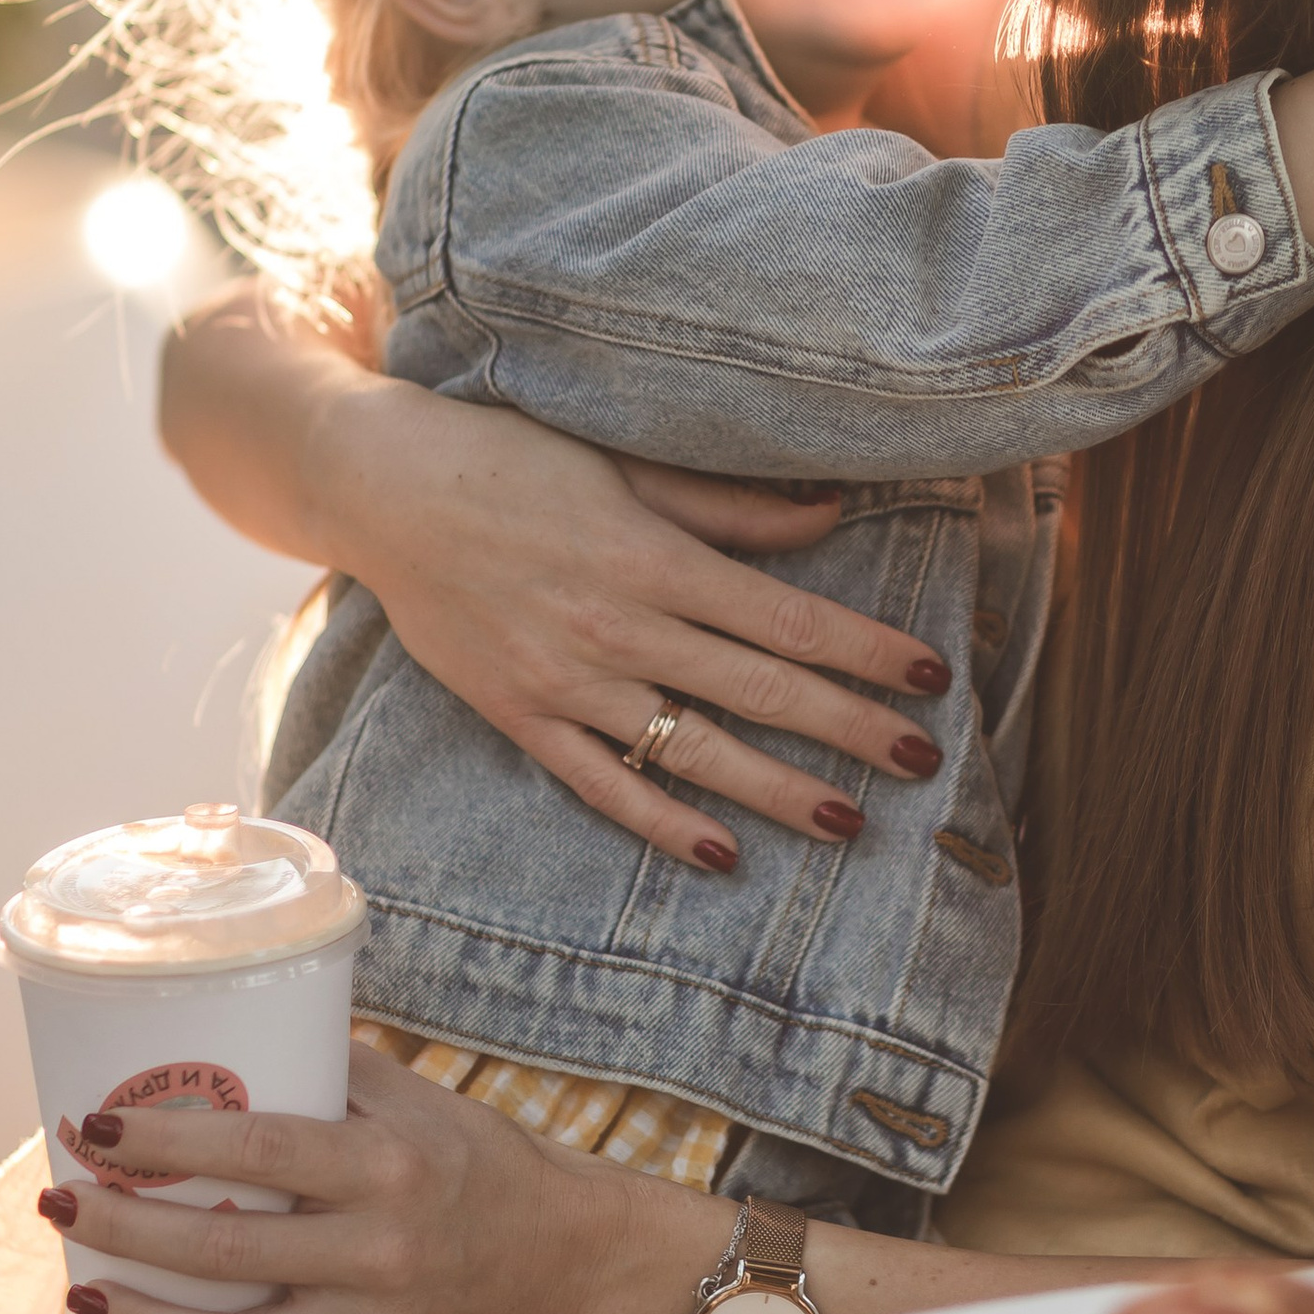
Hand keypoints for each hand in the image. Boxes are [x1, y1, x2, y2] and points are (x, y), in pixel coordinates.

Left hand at [44, 1040, 729, 1313]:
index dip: (168, 1141)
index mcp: (385, 1168)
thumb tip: (232, 1024)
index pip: (258, 1148)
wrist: (569, 1264)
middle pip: (222, 1248)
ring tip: (80, 1291)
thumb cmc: (482, 1166)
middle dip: (121, 1227)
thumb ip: (334, 1067)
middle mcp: (375, 1253)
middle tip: (58, 1202)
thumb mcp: (422, 1100)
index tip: (97, 1126)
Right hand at [311, 382, 956, 870]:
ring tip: (848, 822)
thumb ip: (729, 505)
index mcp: (655, 557)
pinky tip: (723, 853)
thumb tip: (832, 516)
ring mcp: (569, 681)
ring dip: (776, 790)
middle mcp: (621, 627)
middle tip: (922, 761)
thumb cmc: (512, 459)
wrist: (384, 491)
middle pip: (759, 689)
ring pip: (694, 749)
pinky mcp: (522, 716)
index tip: (928, 674)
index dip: (864, 650)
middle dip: (849, 729)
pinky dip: (663, 823)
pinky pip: (603, 784)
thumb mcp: (626, 464)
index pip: (786, 618)